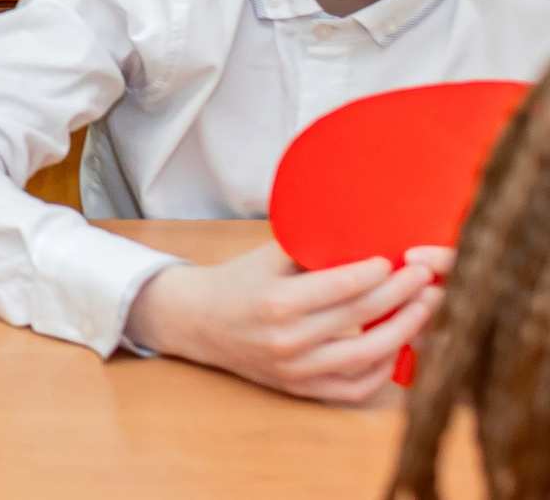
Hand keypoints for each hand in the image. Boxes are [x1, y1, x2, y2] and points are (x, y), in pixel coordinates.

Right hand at [123, 242, 446, 403]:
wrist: (196, 322)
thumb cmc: (236, 281)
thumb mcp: (267, 257)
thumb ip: (313, 252)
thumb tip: (367, 236)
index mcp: (275, 301)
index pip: (341, 286)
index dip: (379, 273)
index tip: (402, 258)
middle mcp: (287, 339)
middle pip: (361, 317)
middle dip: (402, 295)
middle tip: (428, 278)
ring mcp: (295, 369)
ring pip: (367, 356)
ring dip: (405, 331)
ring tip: (426, 308)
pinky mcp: (300, 389)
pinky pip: (354, 387)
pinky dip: (383, 370)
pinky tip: (399, 346)